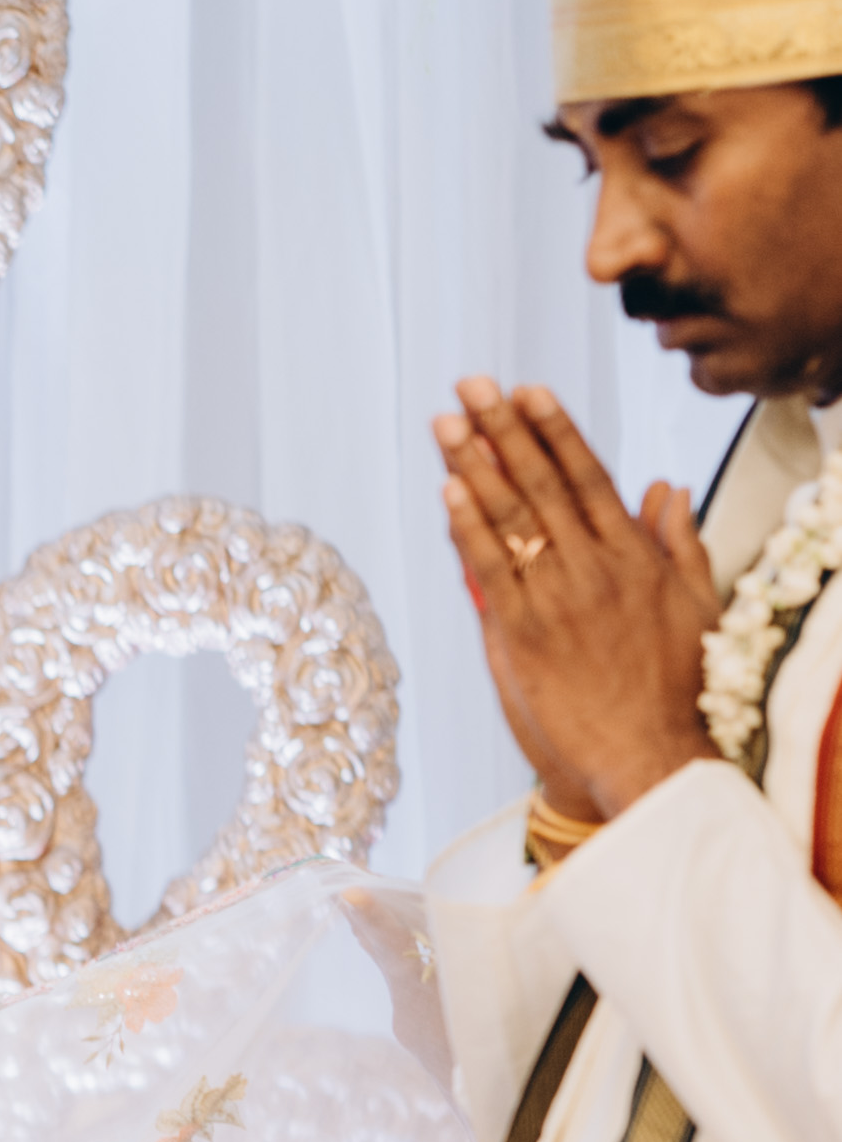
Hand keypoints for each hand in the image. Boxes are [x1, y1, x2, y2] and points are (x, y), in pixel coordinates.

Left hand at [436, 379, 717, 822]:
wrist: (652, 755)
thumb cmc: (676, 687)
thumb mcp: (695, 603)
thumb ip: (680, 540)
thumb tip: (669, 486)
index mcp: (636, 555)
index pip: (588, 476)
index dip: (553, 430)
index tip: (526, 391)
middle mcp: (596, 567)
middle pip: (542, 484)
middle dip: (503, 430)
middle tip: (470, 386)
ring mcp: (558, 599)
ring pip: (512, 518)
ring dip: (475, 466)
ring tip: (447, 422)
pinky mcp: (525, 636)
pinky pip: (490, 570)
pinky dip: (468, 529)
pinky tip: (448, 491)